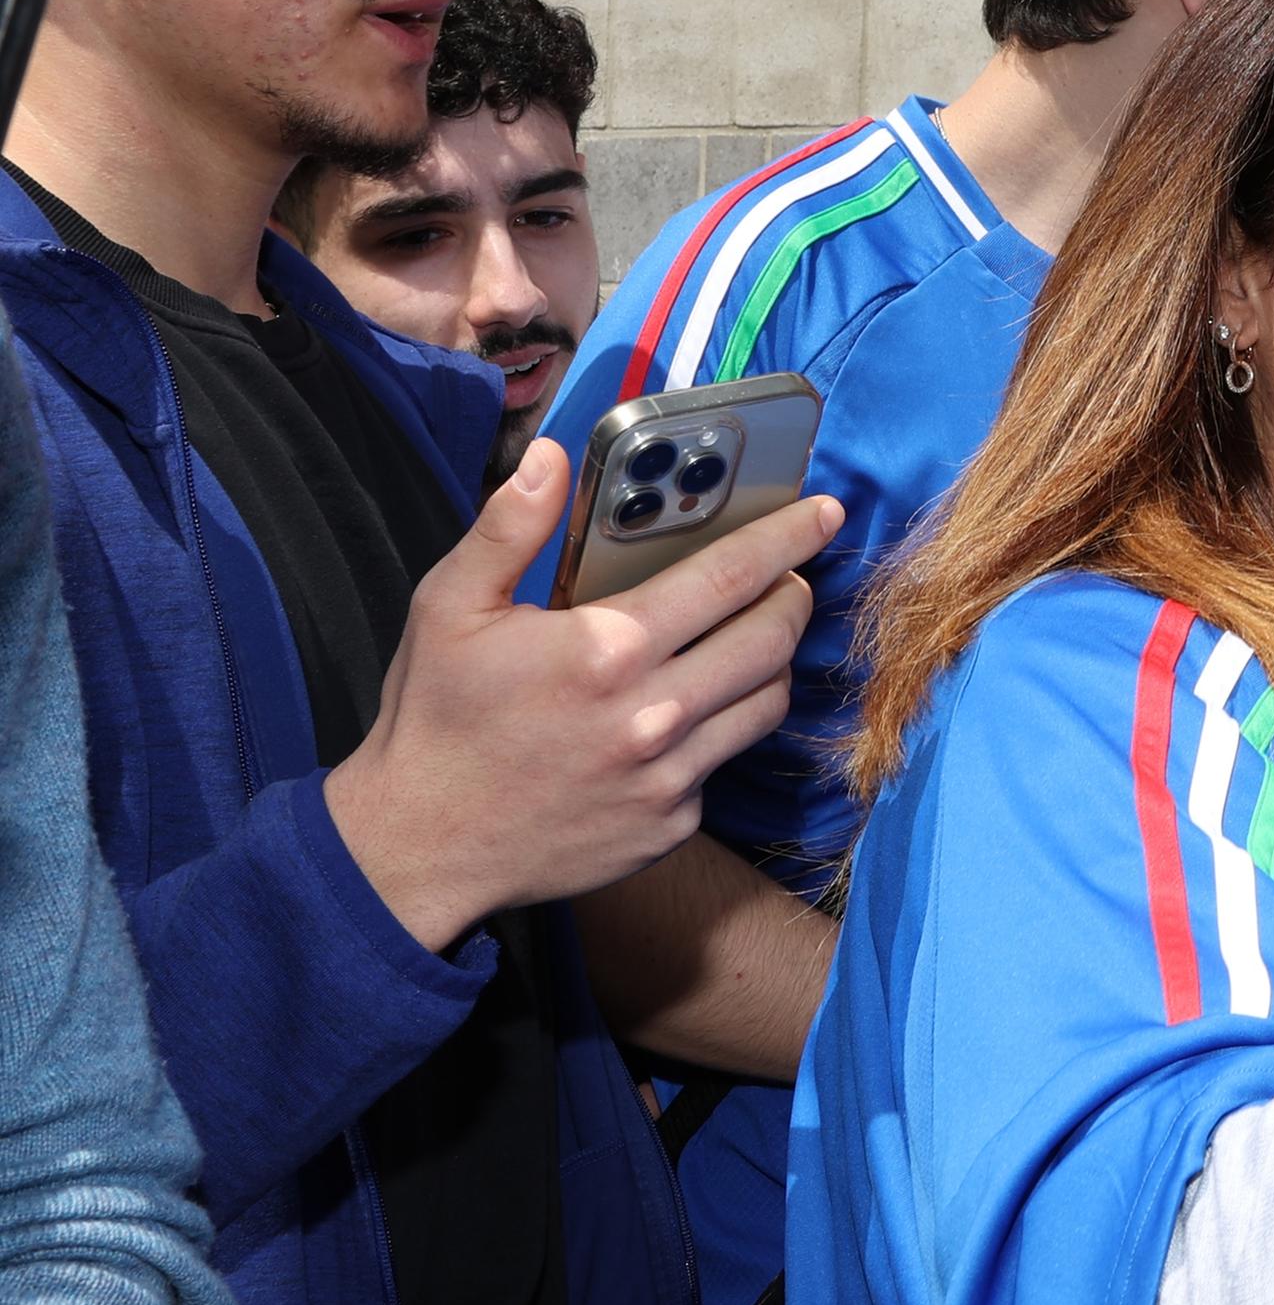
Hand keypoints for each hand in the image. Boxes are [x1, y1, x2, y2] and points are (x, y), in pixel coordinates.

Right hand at [330, 442, 839, 952]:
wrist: (419, 846)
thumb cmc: (434, 719)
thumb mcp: (449, 608)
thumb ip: (508, 529)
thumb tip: (548, 457)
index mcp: (607, 650)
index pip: (731, 578)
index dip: (788, 538)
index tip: (823, 513)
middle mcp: (653, 715)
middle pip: (773, 639)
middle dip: (793, 596)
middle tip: (787, 577)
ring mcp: (668, 777)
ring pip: (767, 702)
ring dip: (772, 660)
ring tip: (748, 636)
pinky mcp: (670, 825)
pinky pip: (725, 761)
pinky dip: (721, 728)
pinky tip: (687, 711)